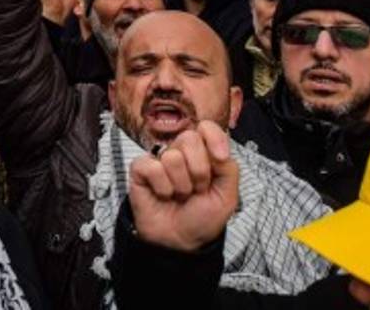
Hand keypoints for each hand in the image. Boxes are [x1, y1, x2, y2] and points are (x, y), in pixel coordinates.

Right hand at [128, 121, 238, 251]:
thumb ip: (229, 168)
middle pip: (189, 139)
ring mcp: (159, 160)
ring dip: (180, 185)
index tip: (219, 158)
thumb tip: (217, 148)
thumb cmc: (201, 219)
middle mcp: (181, 153)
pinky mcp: (140, 169)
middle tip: (197, 189)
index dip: (214, 138)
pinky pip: (152, 167)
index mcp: (203, 154)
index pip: (206, 128)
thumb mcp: (227, 196)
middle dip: (199, 171)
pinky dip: (161, 187)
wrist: (180, 242)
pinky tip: (163, 195)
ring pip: (172, 157)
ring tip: (180, 195)